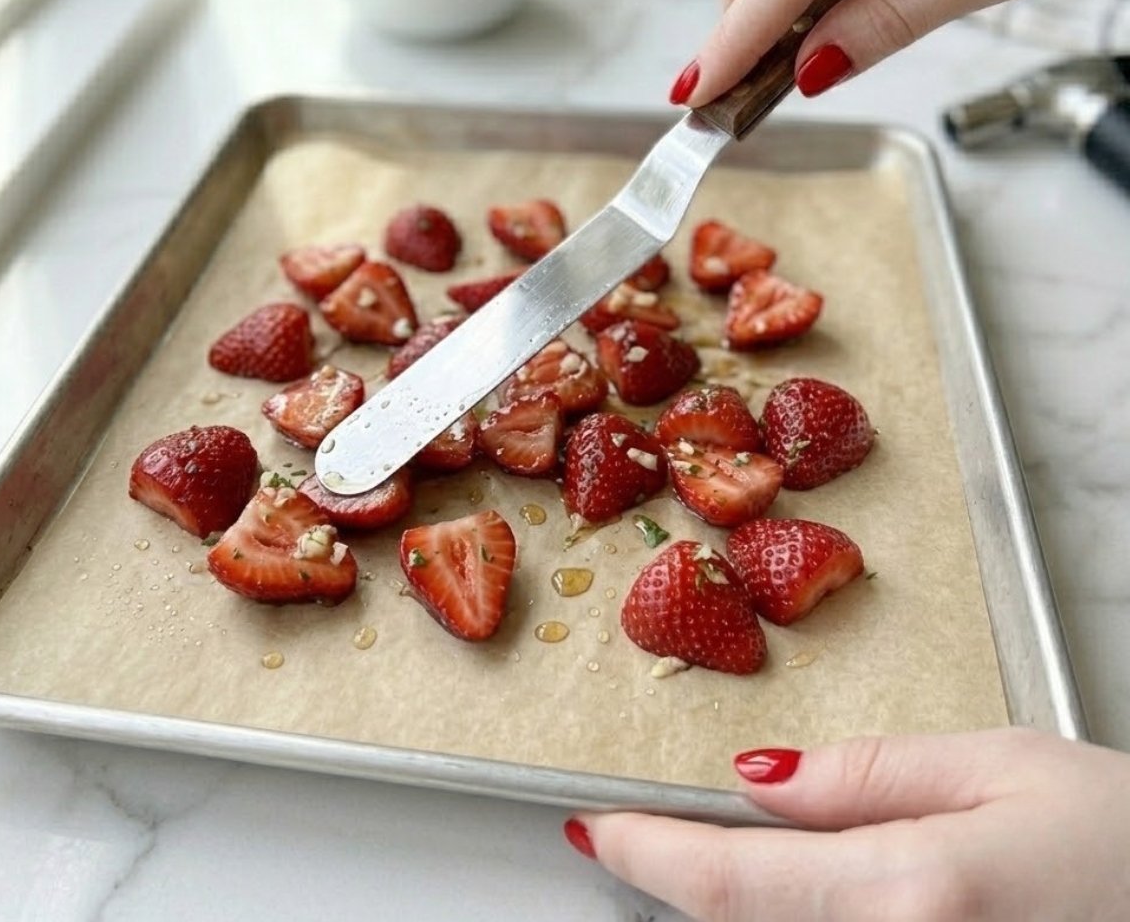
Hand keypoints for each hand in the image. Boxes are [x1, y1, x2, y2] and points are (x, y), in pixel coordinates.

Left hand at [565, 728, 1129, 920]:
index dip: (648, 855)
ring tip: (722, 855)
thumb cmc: (1128, 838)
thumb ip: (864, 777)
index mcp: (915, 892)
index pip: (732, 883)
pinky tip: (817, 894)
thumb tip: (753, 784)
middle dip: (688, 886)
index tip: (596, 830)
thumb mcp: (1000, 767)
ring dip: (744, 914)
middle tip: (649, 836)